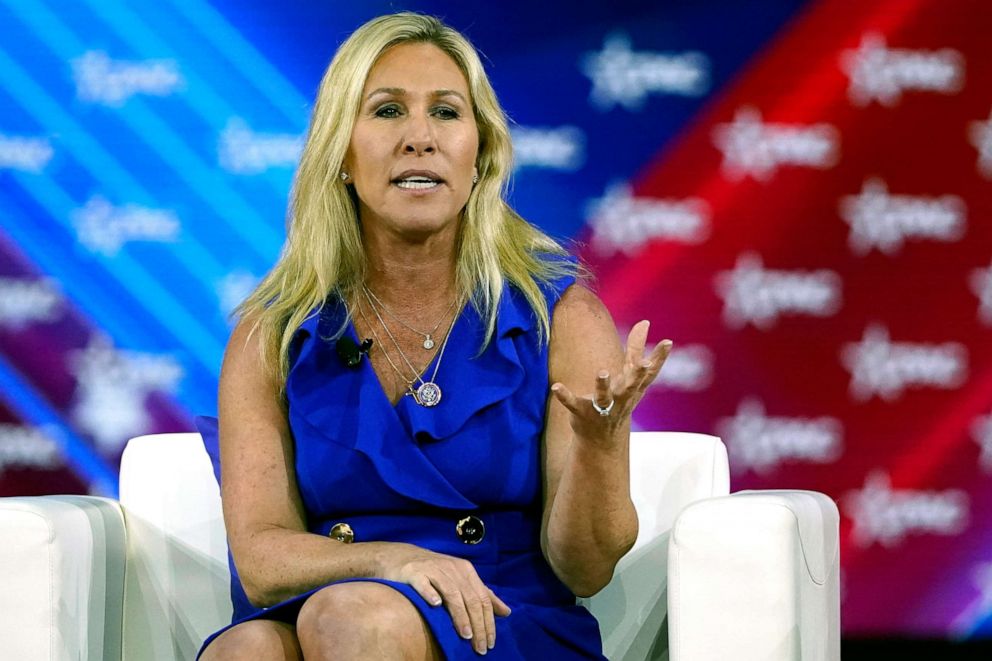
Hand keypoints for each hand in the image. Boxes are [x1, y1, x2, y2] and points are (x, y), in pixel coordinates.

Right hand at [376, 543, 510, 654]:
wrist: (401, 556)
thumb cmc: (435, 571)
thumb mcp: (461, 579)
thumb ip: (482, 595)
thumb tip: (506, 612)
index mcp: (466, 571)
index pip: (482, 599)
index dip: (488, 622)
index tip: (490, 643)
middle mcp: (452, 569)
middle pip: (470, 598)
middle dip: (477, 624)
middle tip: (479, 647)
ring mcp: (434, 569)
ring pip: (451, 593)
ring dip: (460, 615)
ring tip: (466, 635)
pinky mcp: (415, 573)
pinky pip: (424, 584)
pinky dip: (430, 594)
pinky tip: (435, 606)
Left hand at [550, 320, 671, 441]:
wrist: (601, 441)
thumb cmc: (620, 403)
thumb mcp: (633, 381)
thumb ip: (641, 354)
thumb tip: (652, 327)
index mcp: (632, 387)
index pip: (647, 372)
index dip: (658, 358)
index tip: (668, 341)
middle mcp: (620, 397)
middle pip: (630, 385)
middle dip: (636, 374)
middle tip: (642, 362)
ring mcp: (601, 407)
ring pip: (603, 396)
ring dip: (603, 385)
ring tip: (602, 372)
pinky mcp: (581, 412)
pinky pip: (572, 403)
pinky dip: (565, 396)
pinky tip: (556, 387)